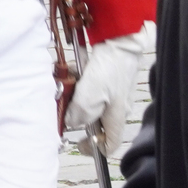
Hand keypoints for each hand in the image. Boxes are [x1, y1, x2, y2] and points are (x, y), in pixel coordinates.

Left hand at [64, 28, 149, 157]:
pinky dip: (79, 78)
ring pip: (88, 101)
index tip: (78, 143)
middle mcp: (116, 108)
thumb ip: (80, 113)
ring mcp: (111, 92)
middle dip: (77, 113)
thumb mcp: (90, 94)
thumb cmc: (112, 66)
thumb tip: (72, 123)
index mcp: (116, 117)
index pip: (109, 144)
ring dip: (76, 93)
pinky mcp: (105, 78)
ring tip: (71, 81)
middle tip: (67, 105)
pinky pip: (88, 84)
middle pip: (94, 121)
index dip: (93, 148)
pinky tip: (75, 69)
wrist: (120, 39)